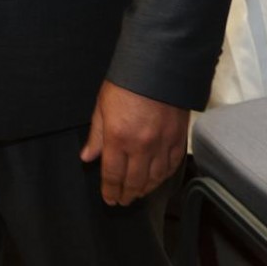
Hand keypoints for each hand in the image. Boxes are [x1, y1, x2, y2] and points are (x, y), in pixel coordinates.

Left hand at [79, 81, 187, 205]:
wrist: (159, 65)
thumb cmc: (127, 82)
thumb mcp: (103, 105)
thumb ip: (96, 135)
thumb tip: (88, 157)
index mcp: (119, 138)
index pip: (113, 175)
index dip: (110, 191)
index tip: (109, 199)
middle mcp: (142, 146)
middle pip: (134, 181)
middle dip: (127, 194)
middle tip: (123, 200)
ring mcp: (163, 144)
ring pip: (155, 178)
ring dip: (145, 189)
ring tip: (138, 193)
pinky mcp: (179, 138)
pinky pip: (172, 166)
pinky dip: (164, 177)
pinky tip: (158, 179)